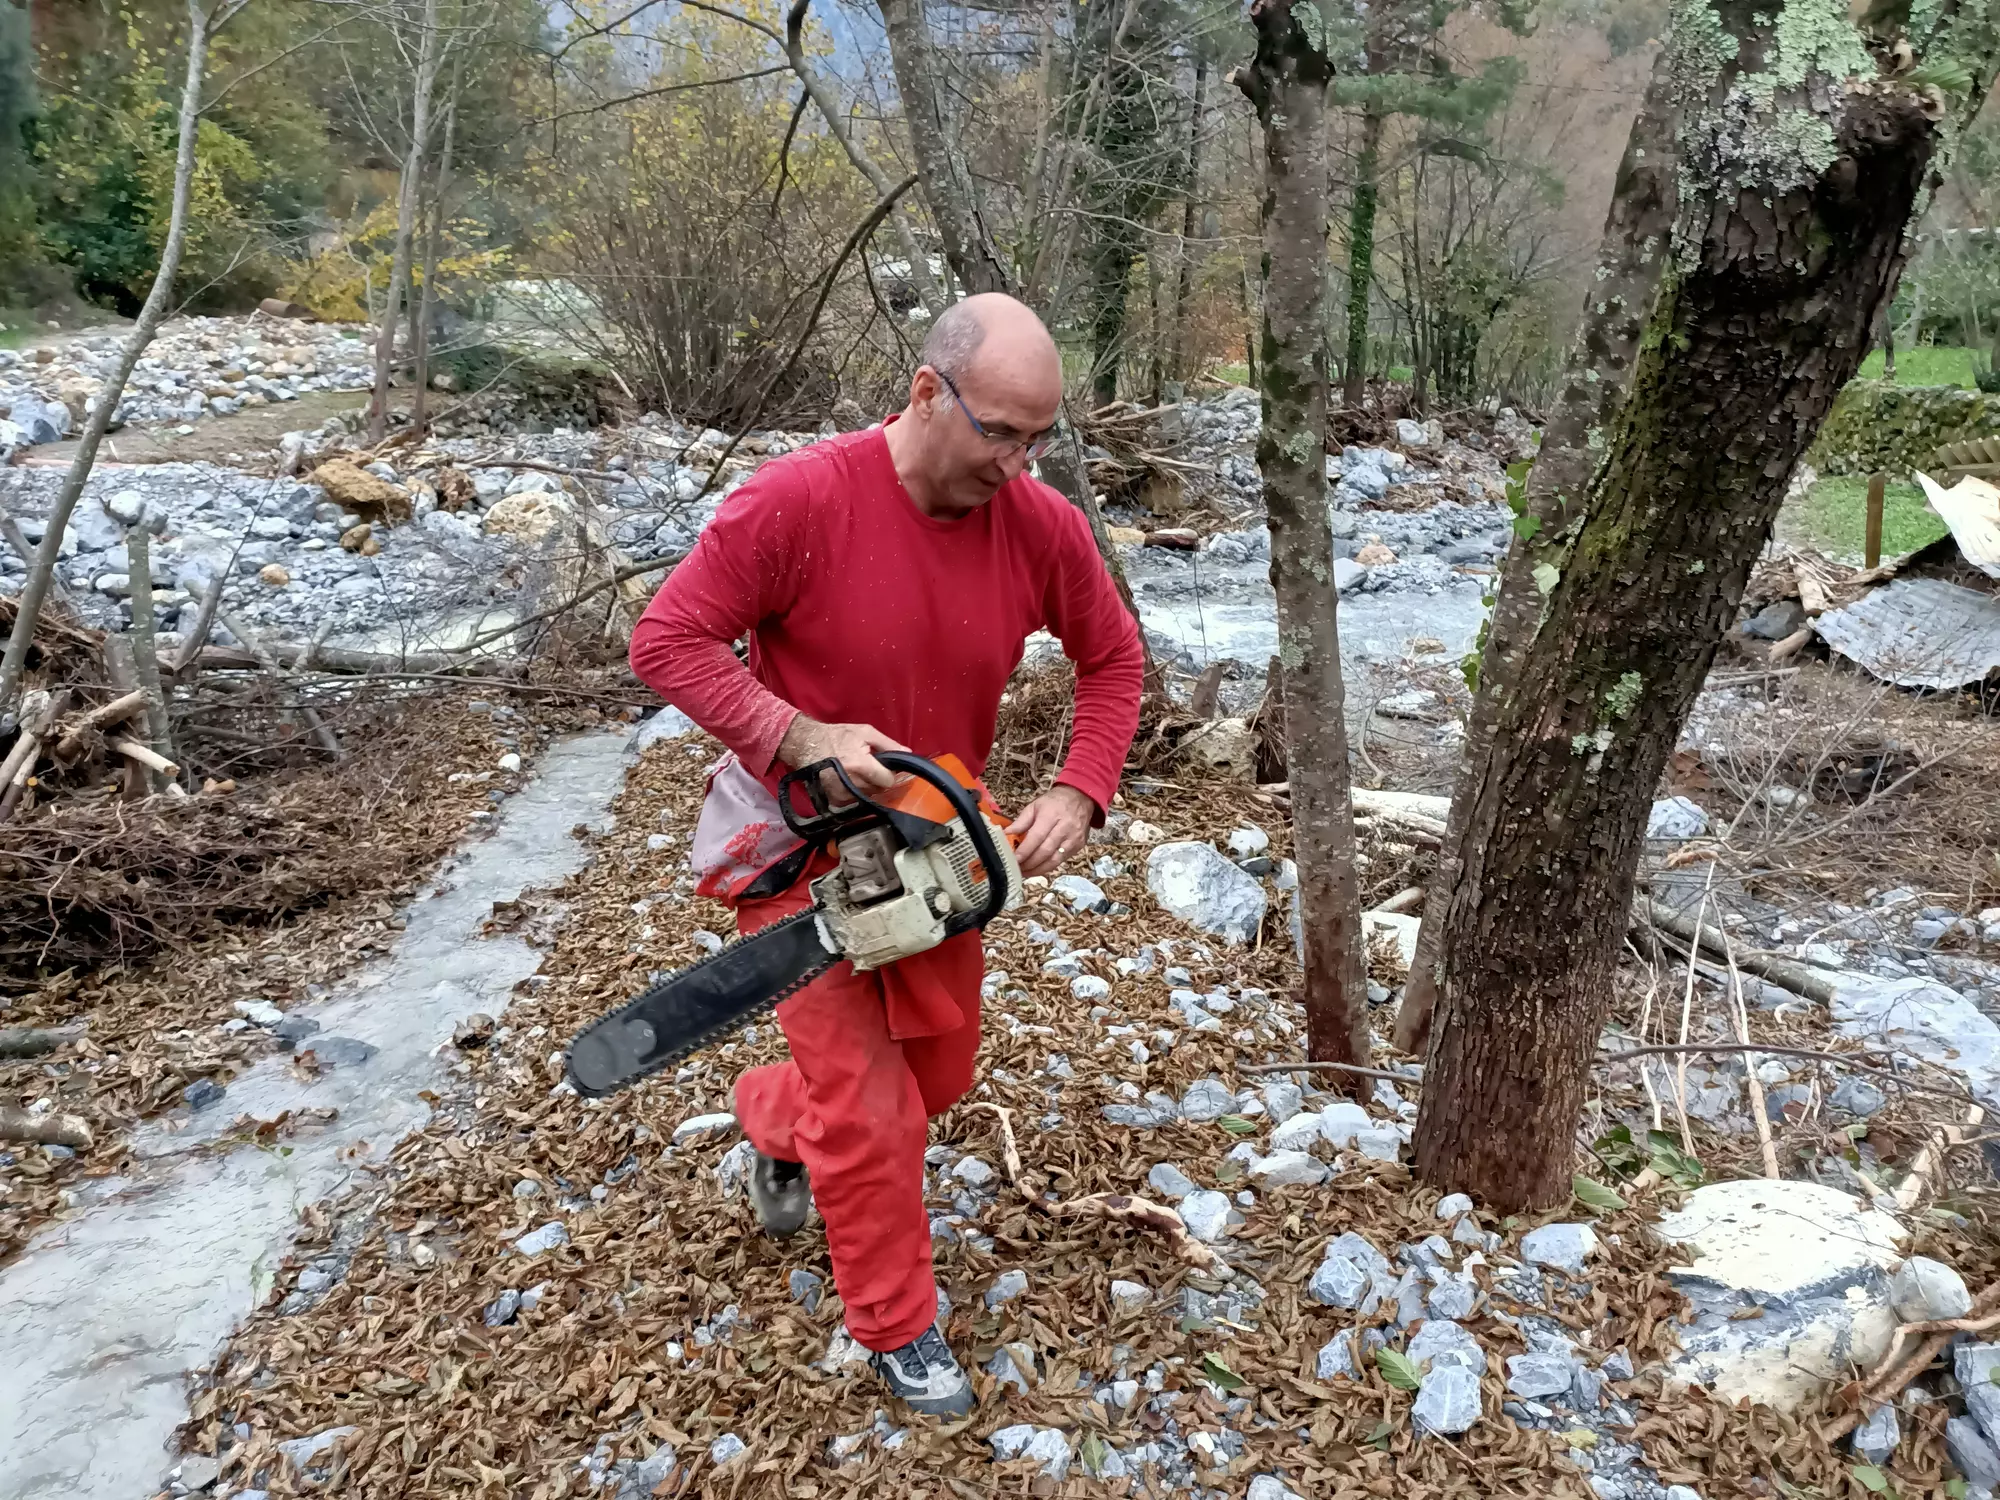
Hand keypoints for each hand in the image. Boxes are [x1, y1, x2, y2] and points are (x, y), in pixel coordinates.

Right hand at [779, 714, 907, 804]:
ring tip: (856, 772)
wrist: (805, 744)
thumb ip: (888, 744)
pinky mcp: (833, 800)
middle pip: (878, 790)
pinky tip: (848, 780)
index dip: (890, 774)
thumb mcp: (865, 732)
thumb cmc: (835, 736)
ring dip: (867, 787)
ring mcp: (840, 793)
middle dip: (878, 780)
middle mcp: (850, 782)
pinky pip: (854, 802)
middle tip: (868, 767)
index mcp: (860, 764)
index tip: (885, 768)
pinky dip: (855, 793)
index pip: (887, 780)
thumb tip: (908, 754)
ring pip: (867, 797)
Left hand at [1005, 784, 1095, 877]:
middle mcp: (1064, 828)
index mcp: (1051, 815)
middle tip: (1016, 868)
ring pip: (1054, 861)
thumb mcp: (1035, 806)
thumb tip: (1006, 835)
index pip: (1036, 837)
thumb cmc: (1055, 802)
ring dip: (1037, 870)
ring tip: (1025, 872)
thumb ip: (1021, 822)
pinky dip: (1047, 867)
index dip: (1024, 851)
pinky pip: (1061, 861)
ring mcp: (1073, 839)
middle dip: (1029, 863)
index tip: (1013, 860)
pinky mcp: (1079, 847)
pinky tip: (1037, 869)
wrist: (1080, 798)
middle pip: (1045, 852)